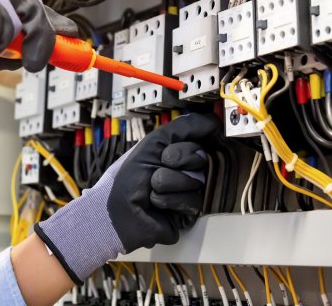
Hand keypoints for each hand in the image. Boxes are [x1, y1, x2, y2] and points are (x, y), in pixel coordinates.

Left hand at [35, 113, 220, 283]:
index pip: (202, 138)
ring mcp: (191, 189)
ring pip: (197, 179)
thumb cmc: (130, 175)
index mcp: (180, 149)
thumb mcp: (154, 142)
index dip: (185, 144)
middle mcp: (188, 167)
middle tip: (158, 166)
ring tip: (152, 188)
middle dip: (174, 160)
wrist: (117, 211)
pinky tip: (157, 204)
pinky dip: (169, 200)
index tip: (169, 151)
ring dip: (167, 182)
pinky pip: (193, 200)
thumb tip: (214, 120)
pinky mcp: (191, 211)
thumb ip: (184, 127)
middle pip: (200, 157)